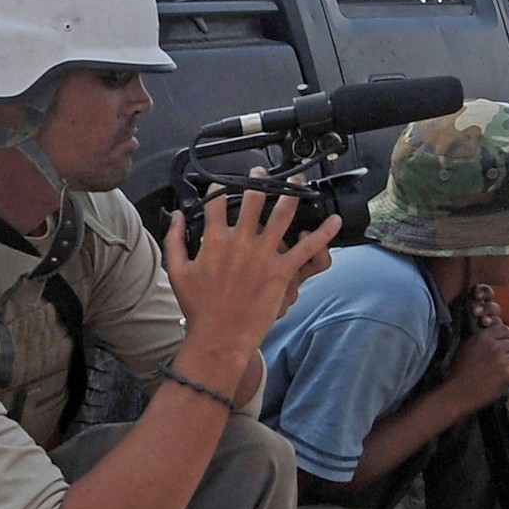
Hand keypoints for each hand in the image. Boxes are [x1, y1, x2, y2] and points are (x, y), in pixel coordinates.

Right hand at [165, 167, 340, 351]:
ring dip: (292, 193)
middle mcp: (241, 242)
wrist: (219, 337)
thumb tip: (176, 215)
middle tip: (262, 172)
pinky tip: (335, 220)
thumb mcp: (177, 271)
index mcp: (215, 240)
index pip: (216, 202)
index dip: (218, 189)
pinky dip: (323, 233)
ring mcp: (264, 256)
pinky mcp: (282, 272)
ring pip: (283, 214)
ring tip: (298, 180)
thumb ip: (174, 240)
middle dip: (259, 179)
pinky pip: (307, 248)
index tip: (221, 185)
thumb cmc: (198, 308)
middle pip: (253, 199)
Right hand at [446, 285, 508, 410]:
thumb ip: (482, 339)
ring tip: (498, 371)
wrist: (458, 392)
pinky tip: (501, 378)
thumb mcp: (467, 347)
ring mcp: (502, 361)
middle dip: (506, 351)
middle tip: (497, 360)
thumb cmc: (459, 371)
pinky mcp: (507, 375)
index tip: (502, 343)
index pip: (505, 329)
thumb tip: (496, 337)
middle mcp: (494, 346)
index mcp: (483, 337)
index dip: (505, 337)